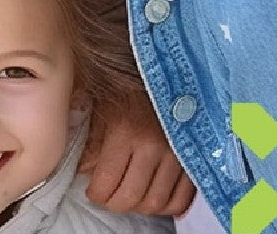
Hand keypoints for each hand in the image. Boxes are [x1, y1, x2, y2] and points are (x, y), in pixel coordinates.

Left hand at [80, 88, 194, 215]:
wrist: (162, 69)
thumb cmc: (129, 86)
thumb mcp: (103, 105)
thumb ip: (93, 141)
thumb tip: (85, 172)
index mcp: (125, 131)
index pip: (107, 183)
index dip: (96, 193)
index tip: (92, 190)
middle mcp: (153, 146)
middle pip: (131, 198)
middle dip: (114, 203)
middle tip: (108, 196)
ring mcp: (176, 154)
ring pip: (156, 203)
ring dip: (139, 206)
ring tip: (128, 194)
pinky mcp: (192, 157)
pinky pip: (182, 199)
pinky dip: (166, 206)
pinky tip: (153, 195)